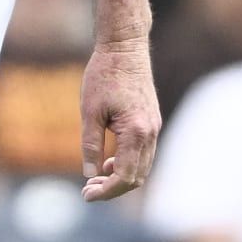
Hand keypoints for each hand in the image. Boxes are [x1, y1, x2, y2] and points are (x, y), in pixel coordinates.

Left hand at [80, 39, 160, 200]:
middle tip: (88, 189)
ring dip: (121, 177)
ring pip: (143, 167)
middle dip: (113, 188)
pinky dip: (129, 163)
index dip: (106, 191)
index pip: (125, 176)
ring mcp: (155, 127)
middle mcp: (151, 132)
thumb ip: (90, 145)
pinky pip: (144, 153)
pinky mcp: (152, 121)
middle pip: (137, 177)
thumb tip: (90, 175)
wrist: (124, 47)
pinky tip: (109, 160)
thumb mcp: (90, 111)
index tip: (86, 194)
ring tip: (96, 177)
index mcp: (136, 131)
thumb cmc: (104, 74)